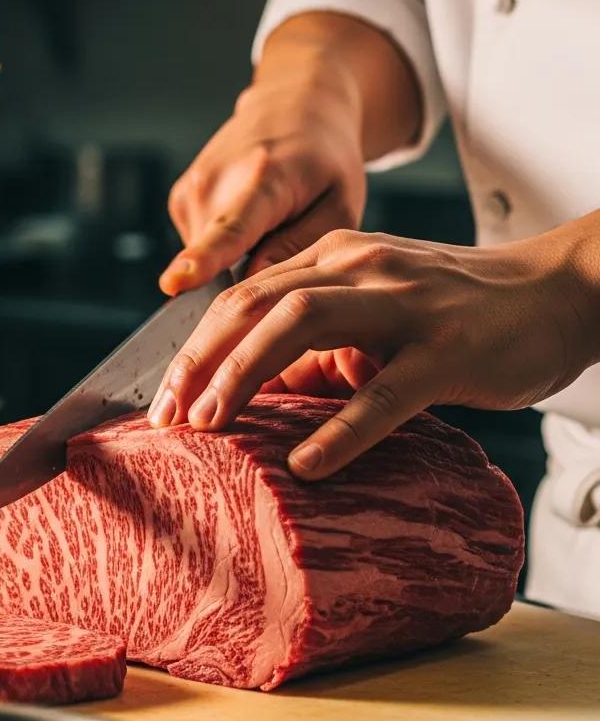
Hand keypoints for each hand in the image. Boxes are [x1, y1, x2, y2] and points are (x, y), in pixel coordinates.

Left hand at [149, 224, 599, 478]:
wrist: (556, 290)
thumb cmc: (456, 309)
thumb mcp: (376, 303)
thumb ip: (320, 331)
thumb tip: (261, 385)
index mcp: (334, 257)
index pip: (243, 296)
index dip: (195, 347)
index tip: (163, 397)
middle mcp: (358, 268)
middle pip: (254, 305)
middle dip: (200, 361)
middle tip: (166, 417)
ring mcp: (403, 305)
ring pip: (302, 326)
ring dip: (244, 377)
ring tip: (209, 427)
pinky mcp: (447, 351)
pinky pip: (386, 391)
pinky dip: (340, 428)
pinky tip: (306, 463)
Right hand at [160, 78, 365, 294]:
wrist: (292, 107)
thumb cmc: (322, 160)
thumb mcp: (339, 205)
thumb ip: (299, 247)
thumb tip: (250, 283)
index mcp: (262, 178)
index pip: (229, 228)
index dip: (202, 260)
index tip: (174, 282)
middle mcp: (214, 180)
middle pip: (219, 261)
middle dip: (249, 273)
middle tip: (286, 239)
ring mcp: (190, 189)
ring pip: (208, 257)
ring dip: (238, 257)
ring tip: (269, 221)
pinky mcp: (179, 199)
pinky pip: (201, 245)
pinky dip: (225, 244)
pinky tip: (250, 217)